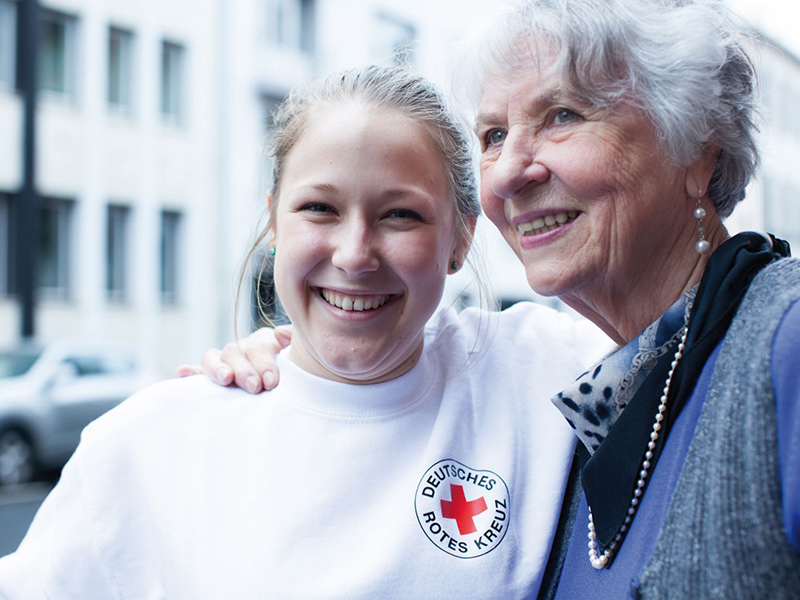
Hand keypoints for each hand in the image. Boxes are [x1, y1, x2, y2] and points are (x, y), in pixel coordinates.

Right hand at [176, 325, 292, 393]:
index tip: (271, 382)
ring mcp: (227, 363)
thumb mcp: (303, 358)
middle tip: (254, 387)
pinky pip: (198, 372)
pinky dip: (191, 373)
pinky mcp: (216, 378)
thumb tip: (281, 333)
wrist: (299, 393)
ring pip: (215, 358)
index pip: (259, 344)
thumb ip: (294, 342)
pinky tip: (182, 372)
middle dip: (244, 370)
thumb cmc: (301, 376)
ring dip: (217, 368)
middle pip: (235, 351)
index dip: (264, 362)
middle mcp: (244, 350)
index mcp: (265, 343)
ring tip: (225, 378)